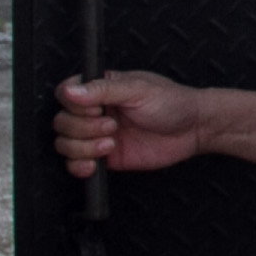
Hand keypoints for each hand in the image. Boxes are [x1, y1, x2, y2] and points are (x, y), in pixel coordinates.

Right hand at [56, 71, 208, 177]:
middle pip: (61, 122)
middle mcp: (95, 111)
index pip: (65, 94)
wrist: (194, 130)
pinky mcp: (103, 156)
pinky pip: (75, 164)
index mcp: (100, 89)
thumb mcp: (139, 90)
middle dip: (83, 128)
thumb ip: (104, 90)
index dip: (74, 105)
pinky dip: (79, 166)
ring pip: (64, 144)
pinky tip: (95, 163)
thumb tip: (71, 90)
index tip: (96, 109)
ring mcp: (97, 135)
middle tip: (112, 125)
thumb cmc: (172, 102)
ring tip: (111, 143)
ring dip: (83, 147)